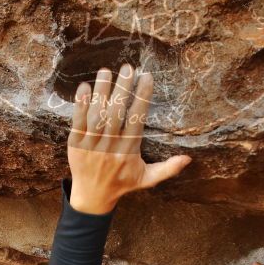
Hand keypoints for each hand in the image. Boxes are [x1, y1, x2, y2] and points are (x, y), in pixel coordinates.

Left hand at [68, 64, 191, 213]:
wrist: (92, 197)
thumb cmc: (122, 184)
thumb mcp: (147, 178)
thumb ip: (167, 169)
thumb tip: (188, 159)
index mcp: (128, 151)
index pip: (136, 120)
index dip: (142, 98)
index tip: (147, 77)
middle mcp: (109, 147)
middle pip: (116, 114)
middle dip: (122, 89)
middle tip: (128, 67)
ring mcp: (90, 145)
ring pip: (97, 115)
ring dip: (102, 91)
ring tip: (106, 71)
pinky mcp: (75, 144)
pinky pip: (78, 122)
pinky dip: (80, 105)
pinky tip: (84, 87)